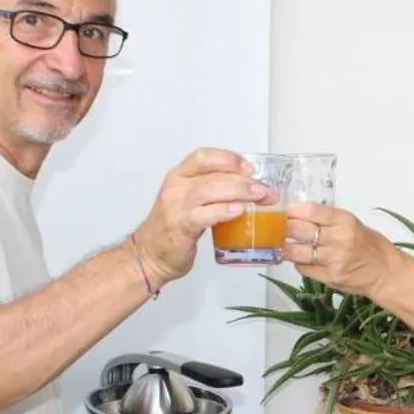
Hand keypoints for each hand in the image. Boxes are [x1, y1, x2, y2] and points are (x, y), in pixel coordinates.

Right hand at [130, 148, 273, 286]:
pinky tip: (239, 211)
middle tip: (264, 188)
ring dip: (239, 192)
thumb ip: (212, 192)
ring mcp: (176, 206)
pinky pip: (204, 214)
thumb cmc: (172, 229)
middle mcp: (176, 187)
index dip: (228, 159)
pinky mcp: (180, 226)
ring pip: (210, 190)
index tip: (249, 167)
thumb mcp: (190, 202)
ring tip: (259, 197)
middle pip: (212, 174)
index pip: (204, 157)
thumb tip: (247, 188)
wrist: (149, 256)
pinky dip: (223, 211)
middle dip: (243, 179)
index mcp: (178, 177)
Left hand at [284, 203, 400, 296]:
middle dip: (284, 228)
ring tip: (285, 244)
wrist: (386, 272)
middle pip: (299, 230)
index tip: (284, 211)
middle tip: (278, 227)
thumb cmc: (369, 245)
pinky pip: (304, 268)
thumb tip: (297, 213)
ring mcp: (334, 260)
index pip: (310, 211)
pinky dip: (299, 263)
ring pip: (297, 252)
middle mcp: (339, 239)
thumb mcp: (352, 223)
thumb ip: (327, 219)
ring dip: (287, 248)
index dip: (292, 210)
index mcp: (344, 221)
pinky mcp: (330, 278)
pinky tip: (302, 259)